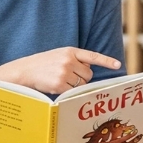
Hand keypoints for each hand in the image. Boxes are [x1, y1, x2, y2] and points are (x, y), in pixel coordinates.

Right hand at [0, 47, 121, 94]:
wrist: (24, 71)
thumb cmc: (43, 64)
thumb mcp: (59, 56)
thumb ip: (74, 60)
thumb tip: (89, 72)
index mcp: (70, 51)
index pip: (92, 56)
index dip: (106, 61)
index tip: (118, 65)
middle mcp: (69, 60)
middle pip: (88, 74)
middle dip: (81, 77)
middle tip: (67, 75)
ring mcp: (64, 72)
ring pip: (82, 84)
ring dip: (74, 85)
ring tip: (58, 79)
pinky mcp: (60, 84)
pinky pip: (72, 91)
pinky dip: (67, 91)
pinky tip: (55, 86)